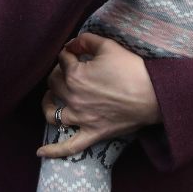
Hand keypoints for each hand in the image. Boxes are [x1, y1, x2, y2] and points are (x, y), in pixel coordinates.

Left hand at [37, 33, 160, 157]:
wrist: (152, 94)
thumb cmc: (130, 68)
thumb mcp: (108, 45)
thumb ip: (86, 40)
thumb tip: (72, 43)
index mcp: (75, 75)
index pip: (62, 59)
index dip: (68, 52)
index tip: (76, 51)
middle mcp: (73, 97)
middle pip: (54, 83)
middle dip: (58, 73)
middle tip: (68, 69)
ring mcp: (81, 118)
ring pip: (53, 114)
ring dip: (49, 104)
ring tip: (51, 99)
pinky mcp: (91, 134)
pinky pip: (69, 146)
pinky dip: (53, 151)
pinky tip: (41, 152)